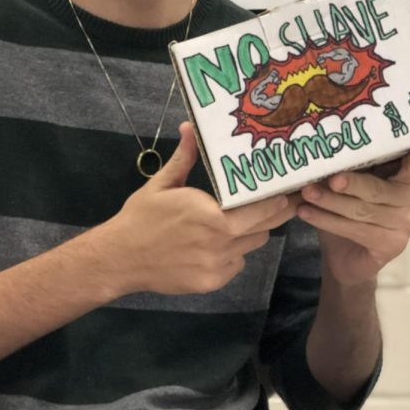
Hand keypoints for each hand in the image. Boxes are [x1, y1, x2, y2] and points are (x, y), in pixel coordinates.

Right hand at [106, 122, 297, 295]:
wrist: (120, 257)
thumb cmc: (142, 216)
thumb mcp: (162, 183)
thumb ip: (185, 157)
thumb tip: (189, 126)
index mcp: (213, 215)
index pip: (260, 209)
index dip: (277, 201)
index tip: (288, 191)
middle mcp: (220, 242)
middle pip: (264, 229)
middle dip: (272, 216)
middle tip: (279, 203)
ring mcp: (217, 265)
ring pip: (251, 247)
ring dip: (250, 234)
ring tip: (239, 221)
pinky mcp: (211, 283)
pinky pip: (235, 264)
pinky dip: (232, 254)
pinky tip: (216, 244)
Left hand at [297, 146, 409, 285]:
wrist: (344, 256)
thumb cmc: (345, 212)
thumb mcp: (345, 187)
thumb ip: (344, 170)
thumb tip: (316, 152)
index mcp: (403, 179)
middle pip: (376, 189)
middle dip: (348, 182)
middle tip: (326, 177)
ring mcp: (405, 225)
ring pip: (362, 210)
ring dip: (329, 201)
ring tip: (305, 194)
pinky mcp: (392, 246)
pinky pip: (356, 230)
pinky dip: (326, 220)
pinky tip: (305, 212)